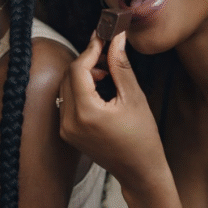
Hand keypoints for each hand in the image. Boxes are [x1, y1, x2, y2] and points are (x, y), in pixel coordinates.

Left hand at [58, 30, 165, 185]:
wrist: (139, 171)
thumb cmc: (142, 137)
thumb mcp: (133, 97)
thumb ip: (120, 66)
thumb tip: (115, 38)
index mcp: (85, 113)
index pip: (78, 69)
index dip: (90, 49)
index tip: (103, 36)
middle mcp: (69, 121)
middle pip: (68, 76)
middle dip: (86, 60)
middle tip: (107, 51)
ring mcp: (65, 128)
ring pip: (65, 87)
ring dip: (82, 74)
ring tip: (106, 72)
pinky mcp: (66, 132)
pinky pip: (67, 101)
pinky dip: (79, 89)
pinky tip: (99, 87)